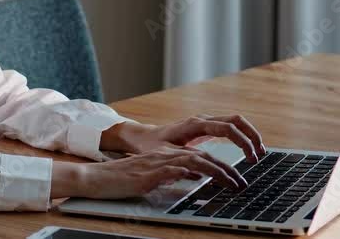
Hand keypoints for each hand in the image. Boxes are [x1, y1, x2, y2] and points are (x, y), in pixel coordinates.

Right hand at [50, 145, 247, 199]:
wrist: (97, 179)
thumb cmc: (122, 180)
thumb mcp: (152, 178)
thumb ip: (172, 175)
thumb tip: (192, 179)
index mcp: (166, 156)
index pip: (200, 157)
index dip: (220, 166)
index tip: (236, 178)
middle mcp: (165, 155)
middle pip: (203, 157)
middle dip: (226, 169)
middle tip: (242, 183)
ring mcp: (158, 163)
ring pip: (195, 161)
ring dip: (217, 172)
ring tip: (233, 184)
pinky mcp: (150, 173)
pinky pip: (175, 170)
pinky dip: (191, 174)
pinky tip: (201, 179)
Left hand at [101, 114, 267, 161]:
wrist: (143, 137)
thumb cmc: (152, 146)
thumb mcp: (164, 155)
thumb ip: (182, 159)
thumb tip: (200, 167)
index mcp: (194, 125)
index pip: (226, 128)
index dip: (242, 141)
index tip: (251, 156)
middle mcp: (202, 120)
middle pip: (236, 120)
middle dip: (251, 136)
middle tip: (260, 155)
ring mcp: (205, 121)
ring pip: (235, 122)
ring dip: (249, 135)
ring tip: (258, 153)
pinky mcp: (206, 127)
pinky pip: (230, 127)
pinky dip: (242, 136)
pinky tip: (247, 150)